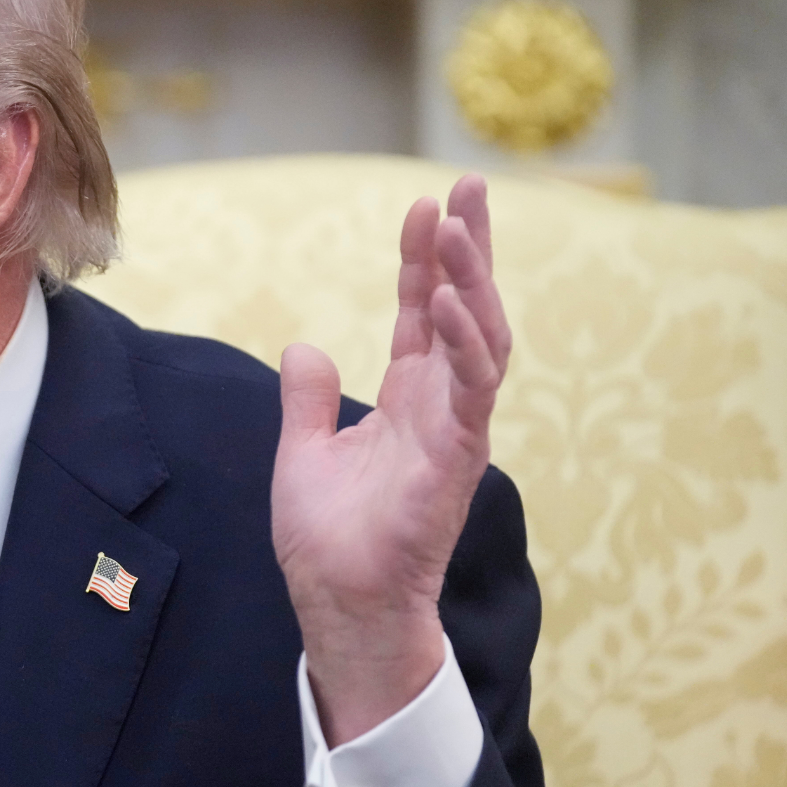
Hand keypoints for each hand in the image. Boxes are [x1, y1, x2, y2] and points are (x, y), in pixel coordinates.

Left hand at [271, 175, 510, 745]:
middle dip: (470, 247)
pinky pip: (472, 390)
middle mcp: (441, 407)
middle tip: (468, 184)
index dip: (426, 260)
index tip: (425, 206)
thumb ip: (308, 399)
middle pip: (468, 310)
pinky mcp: (457, 460)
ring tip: (456, 224)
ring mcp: (456, 431)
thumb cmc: (331, 539)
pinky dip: (463, 343)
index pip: (426, 313)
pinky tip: (449, 301)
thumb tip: (304, 347)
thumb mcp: (305, 451)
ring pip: (482, 339)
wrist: (338, 602)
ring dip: (471, 280)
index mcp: (410, 399)